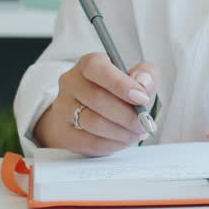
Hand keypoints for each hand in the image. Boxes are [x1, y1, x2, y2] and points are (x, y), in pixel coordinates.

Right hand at [32, 52, 157, 156]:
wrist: (97, 110)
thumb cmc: (119, 91)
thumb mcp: (138, 77)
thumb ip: (146, 74)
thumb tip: (143, 82)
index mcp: (89, 63)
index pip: (97, 68)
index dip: (120, 84)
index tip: (142, 98)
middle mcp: (71, 82)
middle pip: (98, 99)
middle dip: (127, 115)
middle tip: (144, 123)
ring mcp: (63, 108)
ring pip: (93, 123)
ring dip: (121, 132)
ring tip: (137, 133)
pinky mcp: (64, 132)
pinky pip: (88, 142)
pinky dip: (112, 144)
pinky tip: (123, 140)